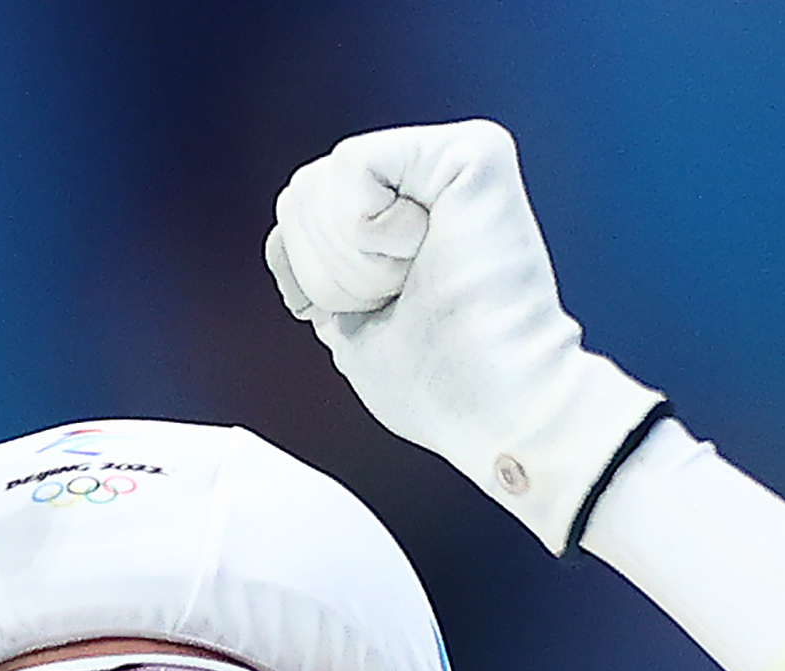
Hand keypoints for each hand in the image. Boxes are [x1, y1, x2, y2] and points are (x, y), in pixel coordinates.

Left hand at [266, 120, 658, 552]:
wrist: (500, 406)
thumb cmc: (442, 388)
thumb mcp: (350, 325)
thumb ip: (321, 274)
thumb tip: (285, 241)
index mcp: (405, 214)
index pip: (298, 216)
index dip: (314, 281)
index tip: (383, 313)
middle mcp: (430, 176)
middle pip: (301, 192)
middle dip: (332, 270)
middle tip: (405, 297)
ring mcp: (451, 157)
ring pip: (319, 180)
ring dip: (354, 259)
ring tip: (420, 279)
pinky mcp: (472, 149)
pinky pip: (353, 164)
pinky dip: (369, 230)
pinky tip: (426, 250)